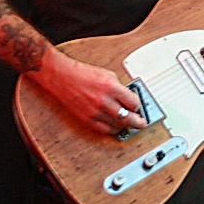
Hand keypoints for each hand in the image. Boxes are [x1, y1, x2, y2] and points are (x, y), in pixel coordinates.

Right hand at [26, 49, 145, 135]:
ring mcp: (94, 112)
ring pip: (116, 126)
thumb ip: (120, 88)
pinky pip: (103, 130)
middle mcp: (103, 101)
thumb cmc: (82, 73)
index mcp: (111, 88)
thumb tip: (129, 99)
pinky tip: (115, 127)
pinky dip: (112, 130)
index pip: (134, 103)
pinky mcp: (85, 119)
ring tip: (128, 125)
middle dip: (138, 122)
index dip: (138, 106)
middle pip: (128, 118)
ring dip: (124, 126)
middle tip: (142, 123)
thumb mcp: (108, 75)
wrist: (61, 77)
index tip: (138, 107)